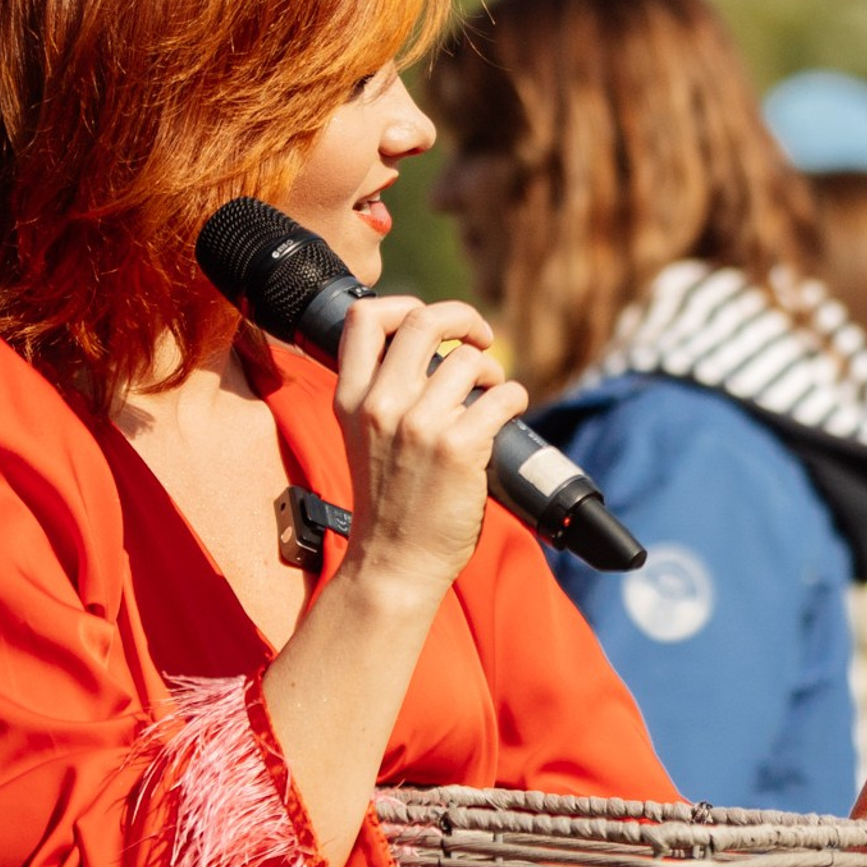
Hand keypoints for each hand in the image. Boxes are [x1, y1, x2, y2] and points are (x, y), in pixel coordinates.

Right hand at [331, 294, 529, 603]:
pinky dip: (516, 397)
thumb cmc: (388, 502)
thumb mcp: (362, 437)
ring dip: (492, 369)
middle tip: (481, 339)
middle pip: (424, 320)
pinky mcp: (458, 447)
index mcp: (350, 398)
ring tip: (493, 392)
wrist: (393, 561)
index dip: (405, 304)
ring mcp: (419, 424)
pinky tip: (509, 412)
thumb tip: (433, 356)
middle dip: (464, 318)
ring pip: (469, 359)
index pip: (363, 317)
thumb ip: (384, 395)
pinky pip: (503, 396)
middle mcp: (380, 404)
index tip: (433, 326)